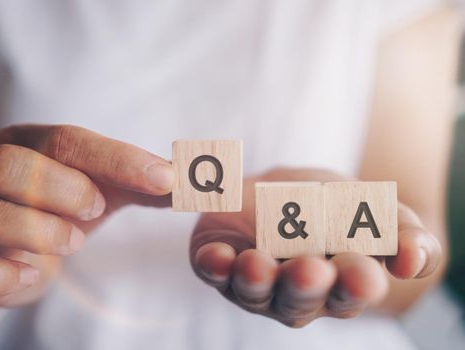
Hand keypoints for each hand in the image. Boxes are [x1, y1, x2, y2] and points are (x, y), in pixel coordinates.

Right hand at [0, 124, 174, 306]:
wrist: (14, 242)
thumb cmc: (63, 205)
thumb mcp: (106, 185)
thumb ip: (147, 181)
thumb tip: (195, 179)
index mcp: (27, 144)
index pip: (67, 140)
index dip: (117, 160)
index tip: (164, 180)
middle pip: (10, 166)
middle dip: (64, 190)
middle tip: (96, 211)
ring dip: (40, 231)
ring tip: (72, 242)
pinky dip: (4, 274)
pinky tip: (35, 273)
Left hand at [190, 168, 441, 326]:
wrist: (285, 188)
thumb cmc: (335, 205)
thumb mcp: (376, 209)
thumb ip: (403, 234)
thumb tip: (413, 261)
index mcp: (341, 281)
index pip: (352, 290)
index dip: (356, 282)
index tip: (361, 270)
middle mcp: (297, 291)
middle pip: (301, 298)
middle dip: (305, 285)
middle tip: (311, 270)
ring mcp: (256, 282)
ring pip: (255, 291)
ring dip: (255, 279)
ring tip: (256, 264)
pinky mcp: (220, 264)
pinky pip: (213, 270)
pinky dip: (213, 265)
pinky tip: (215, 256)